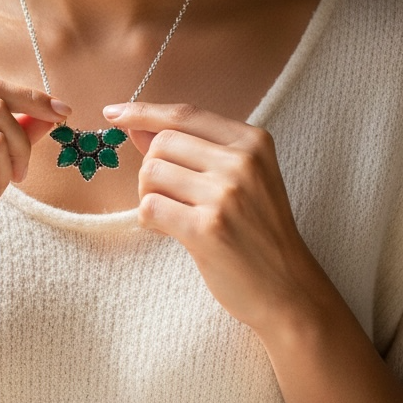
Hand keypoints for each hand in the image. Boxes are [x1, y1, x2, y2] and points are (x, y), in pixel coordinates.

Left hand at [103, 102, 325, 333]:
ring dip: (149, 195)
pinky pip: (149, 207)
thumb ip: (191, 148)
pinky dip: (149, 220)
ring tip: (173, 216)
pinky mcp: (208, 228)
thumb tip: (138, 126)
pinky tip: (169, 231)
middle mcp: (242, 161)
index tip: (114, 114)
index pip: (184, 114)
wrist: (288, 290)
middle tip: (170, 198)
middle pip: (162, 142)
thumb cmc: (257, 233)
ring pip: (150, 172)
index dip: (144, 112)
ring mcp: (226, 194)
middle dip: (152, 169)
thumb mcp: (239, 179)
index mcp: (252, 141)